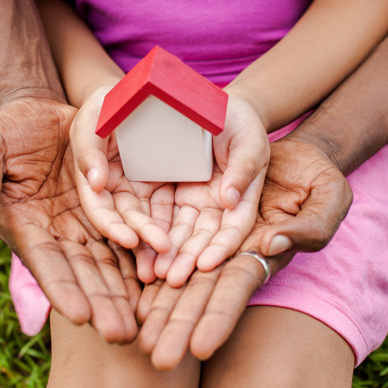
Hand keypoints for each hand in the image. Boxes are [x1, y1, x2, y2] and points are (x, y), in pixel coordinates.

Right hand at [0, 96, 140, 341]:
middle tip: (121, 335)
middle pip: (83, 274)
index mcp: (25, 226)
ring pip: (109, 263)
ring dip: (124, 292)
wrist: (39, 113)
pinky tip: (157, 281)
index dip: (62, 289)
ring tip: (141, 321)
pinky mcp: (106, 210)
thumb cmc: (4, 132)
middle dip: (101, 304)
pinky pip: (127, 237)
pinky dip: (141, 259)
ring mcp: (84, 224)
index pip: (46, 263)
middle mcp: (57, 233)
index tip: (81, 316)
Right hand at [69, 86, 172, 273]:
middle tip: (162, 249)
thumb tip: (95, 184)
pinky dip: (174, 224)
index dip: (111, 225)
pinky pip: (168, 209)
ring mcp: (140, 188)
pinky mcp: (162, 185)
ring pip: (148, 219)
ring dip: (158, 237)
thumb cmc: (112, 99)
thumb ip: (88, 146)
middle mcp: (116, 187)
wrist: (144, 91)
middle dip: (142, 236)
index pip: (99, 207)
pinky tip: (188, 238)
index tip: (130, 239)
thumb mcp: (94, 113)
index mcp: (94, 174)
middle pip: (126, 219)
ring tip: (174, 251)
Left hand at [136, 135, 352, 368]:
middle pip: (202, 292)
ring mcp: (212, 237)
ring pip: (181, 275)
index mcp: (265, 250)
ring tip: (137, 339)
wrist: (292, 155)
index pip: (237, 288)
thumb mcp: (329, 196)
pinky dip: (152, 267)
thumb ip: (310, 225)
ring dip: (160, 306)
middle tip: (156, 359)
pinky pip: (170, 244)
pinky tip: (134, 293)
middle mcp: (234, 253)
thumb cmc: (318, 176)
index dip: (219, 317)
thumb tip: (272, 243)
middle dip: (180, 326)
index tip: (199, 349)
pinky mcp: (195, 216)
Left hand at [149, 94, 269, 286]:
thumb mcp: (249, 141)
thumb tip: (230, 199)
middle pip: (204, 238)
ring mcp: (193, 202)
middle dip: (189, 259)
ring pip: (180, 233)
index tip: (207, 264)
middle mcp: (217, 207)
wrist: (215, 109)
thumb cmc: (241, 123)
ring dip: (168, 254)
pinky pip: (159, 215)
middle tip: (173, 279)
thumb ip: (243, 169)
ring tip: (154, 274)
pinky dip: (151, 233)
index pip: (234, 228)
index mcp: (242, 198)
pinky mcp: (171, 194)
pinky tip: (138, 250)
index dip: (222, 247)